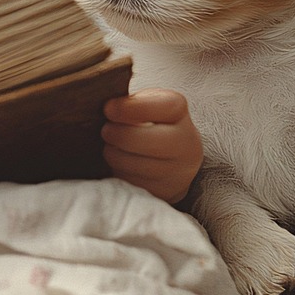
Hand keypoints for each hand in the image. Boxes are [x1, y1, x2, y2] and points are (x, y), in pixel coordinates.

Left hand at [101, 88, 202, 203]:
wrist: (169, 155)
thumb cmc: (147, 120)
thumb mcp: (142, 101)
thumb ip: (129, 101)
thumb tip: (108, 109)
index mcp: (179, 111)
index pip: (159, 106)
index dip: (128, 108)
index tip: (108, 109)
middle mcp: (187, 142)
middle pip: (140, 139)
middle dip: (115, 134)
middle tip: (106, 131)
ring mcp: (180, 172)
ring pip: (131, 164)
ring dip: (113, 154)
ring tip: (113, 147)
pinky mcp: (167, 193)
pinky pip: (132, 183)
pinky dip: (120, 173)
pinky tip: (122, 164)